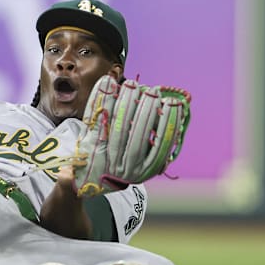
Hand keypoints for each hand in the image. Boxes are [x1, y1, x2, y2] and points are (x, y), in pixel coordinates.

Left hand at [72, 76, 190, 196]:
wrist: (89, 180)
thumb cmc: (123, 162)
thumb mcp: (145, 159)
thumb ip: (160, 141)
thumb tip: (176, 110)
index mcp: (145, 169)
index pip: (161, 147)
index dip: (168, 123)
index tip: (173, 103)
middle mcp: (127, 168)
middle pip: (139, 137)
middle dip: (148, 111)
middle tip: (153, 91)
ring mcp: (108, 159)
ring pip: (119, 128)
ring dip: (126, 103)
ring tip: (133, 84)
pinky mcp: (89, 145)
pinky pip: (95, 121)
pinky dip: (102, 101)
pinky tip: (107, 84)